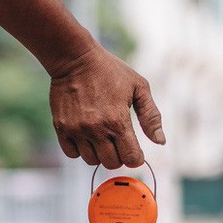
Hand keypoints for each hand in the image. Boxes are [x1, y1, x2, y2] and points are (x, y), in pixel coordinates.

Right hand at [49, 44, 164, 168]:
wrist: (75, 59)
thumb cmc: (110, 71)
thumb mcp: (138, 87)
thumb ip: (151, 116)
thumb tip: (160, 141)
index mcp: (118, 121)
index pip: (131, 158)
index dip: (136, 157)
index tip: (134, 150)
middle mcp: (97, 129)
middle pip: (112, 163)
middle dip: (119, 156)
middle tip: (118, 142)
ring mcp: (78, 131)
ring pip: (92, 161)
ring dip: (99, 153)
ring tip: (101, 136)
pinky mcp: (62, 130)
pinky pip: (73, 154)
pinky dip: (80, 150)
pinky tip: (85, 136)